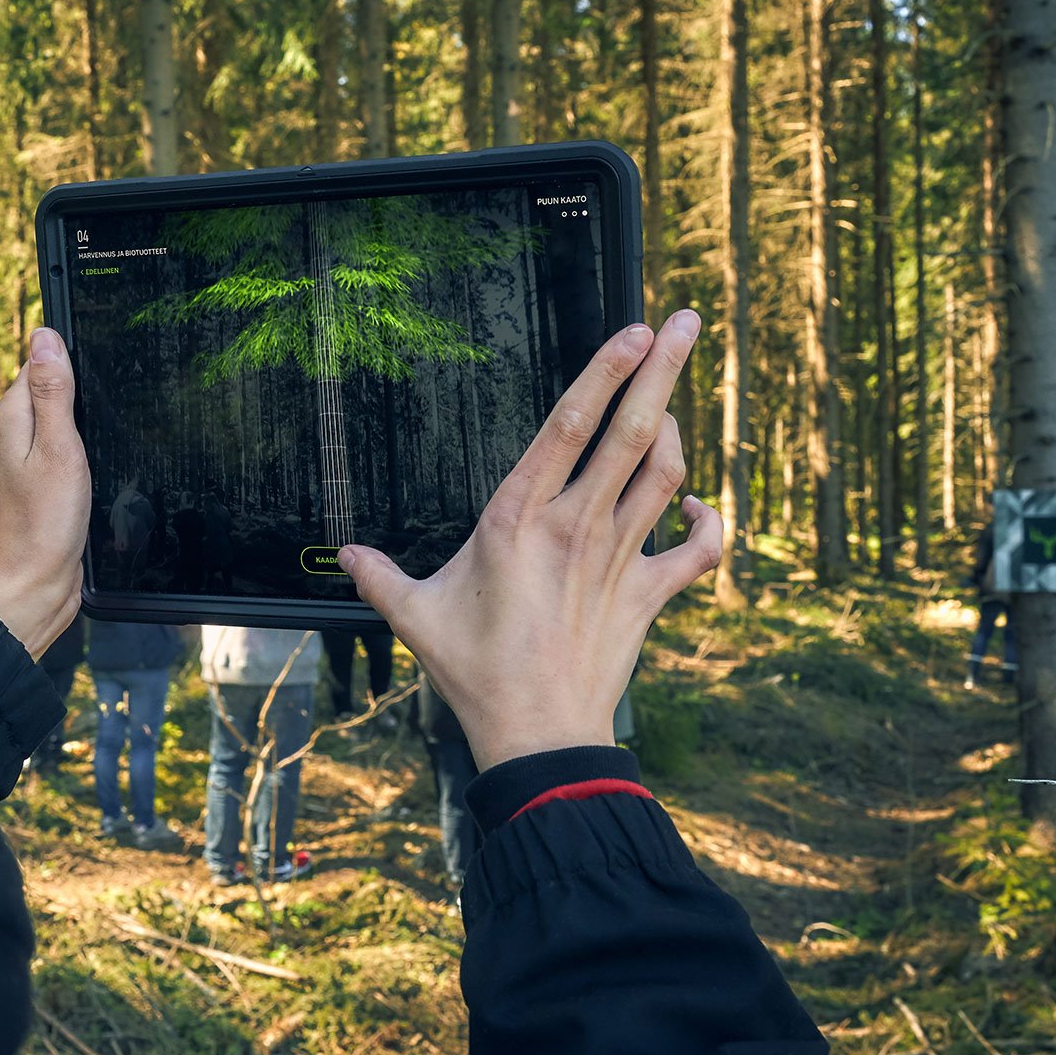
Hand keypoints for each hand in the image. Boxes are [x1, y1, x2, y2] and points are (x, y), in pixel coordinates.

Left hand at [0, 328, 89, 655]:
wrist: (37, 582)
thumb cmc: (46, 521)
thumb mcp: (59, 447)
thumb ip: (53, 391)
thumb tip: (45, 335)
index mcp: (12, 416)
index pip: (39, 362)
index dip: (70, 358)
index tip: (102, 365)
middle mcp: (13, 433)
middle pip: (49, 387)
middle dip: (79, 386)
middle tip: (114, 397)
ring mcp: (25, 457)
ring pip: (58, 418)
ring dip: (83, 418)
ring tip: (108, 428)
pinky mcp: (41, 480)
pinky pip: (62, 445)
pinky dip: (81, 445)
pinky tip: (99, 456)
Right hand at [339, 311, 720, 769]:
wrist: (538, 733)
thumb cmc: (476, 674)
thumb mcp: (416, 617)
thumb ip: (380, 576)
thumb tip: (346, 554)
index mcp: (518, 519)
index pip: (568, 426)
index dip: (604, 372)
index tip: (631, 332)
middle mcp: (576, 527)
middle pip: (633, 431)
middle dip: (662, 369)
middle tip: (681, 321)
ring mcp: (620, 558)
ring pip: (666, 473)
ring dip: (677, 426)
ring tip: (673, 394)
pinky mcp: (648, 593)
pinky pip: (698, 547)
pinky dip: (708, 520)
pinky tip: (696, 502)